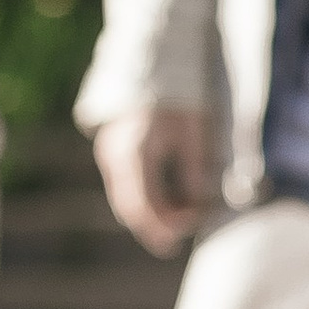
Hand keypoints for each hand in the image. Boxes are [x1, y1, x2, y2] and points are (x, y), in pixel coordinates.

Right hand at [93, 105, 211, 255]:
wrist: (151, 63)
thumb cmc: (179, 96)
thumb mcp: (194, 131)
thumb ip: (194, 170)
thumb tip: (198, 205)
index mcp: (137, 152)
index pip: (147, 203)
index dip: (168, 222)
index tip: (192, 224)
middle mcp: (116, 157)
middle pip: (129, 207)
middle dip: (152, 228)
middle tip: (172, 245)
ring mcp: (109, 155)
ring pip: (123, 199)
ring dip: (145, 217)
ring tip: (169, 229)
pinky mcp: (111, 152)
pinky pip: (122, 187)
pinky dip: (140, 201)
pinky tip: (159, 205)